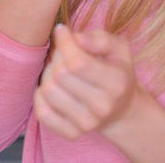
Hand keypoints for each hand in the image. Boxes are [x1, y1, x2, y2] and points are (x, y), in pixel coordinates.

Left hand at [34, 25, 140, 140]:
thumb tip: (75, 38)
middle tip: (65, 53)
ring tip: (60, 70)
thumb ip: (100, 38)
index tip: (62, 31)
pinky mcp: (72, 134)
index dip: (65, 43)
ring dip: (49, 74)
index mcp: (116, 83)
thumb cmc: (118, 72)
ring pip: (48, 91)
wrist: (122, 111)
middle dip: (58, 56)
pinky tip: (54, 87)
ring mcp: (86, 123)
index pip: (78, 62)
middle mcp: (102, 106)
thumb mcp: (119, 49)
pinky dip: (41, 96)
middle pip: (60, 74)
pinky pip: (42, 112)